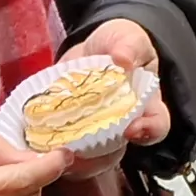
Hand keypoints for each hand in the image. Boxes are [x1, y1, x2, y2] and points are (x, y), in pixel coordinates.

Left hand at [60, 18, 171, 148]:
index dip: (148, 131)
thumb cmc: (118, 44)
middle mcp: (122, 127)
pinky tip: (38, 141)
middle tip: (79, 149)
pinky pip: (62, 151)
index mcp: (145, 105)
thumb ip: (129, 45)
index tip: (132, 129)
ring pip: (87, 159)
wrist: (90, 47)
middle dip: (98, 156)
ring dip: (71, 158)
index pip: (156, 126)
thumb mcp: (128, 37)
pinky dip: (49, 150)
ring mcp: (95, 134)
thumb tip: (122, 59)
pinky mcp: (69, 133)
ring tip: (55, 148)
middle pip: (116, 152)